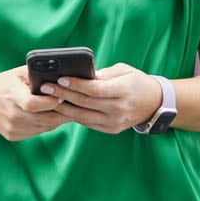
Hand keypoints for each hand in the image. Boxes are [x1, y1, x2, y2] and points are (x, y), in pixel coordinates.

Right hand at [0, 65, 73, 140]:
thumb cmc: (4, 84)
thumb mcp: (18, 73)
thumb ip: (38, 74)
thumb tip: (63, 74)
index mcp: (12, 96)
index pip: (33, 104)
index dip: (50, 102)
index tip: (62, 95)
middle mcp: (11, 115)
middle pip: (45, 119)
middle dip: (62, 112)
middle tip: (73, 104)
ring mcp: (12, 128)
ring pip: (45, 127)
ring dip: (58, 119)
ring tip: (65, 109)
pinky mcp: (13, 136)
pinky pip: (38, 131)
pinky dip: (46, 124)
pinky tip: (48, 115)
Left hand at [37, 63, 162, 134]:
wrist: (154, 104)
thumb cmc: (137, 82)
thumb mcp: (124, 71)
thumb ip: (105, 74)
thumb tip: (84, 75)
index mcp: (124, 91)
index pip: (96, 90)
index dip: (77, 85)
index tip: (60, 78)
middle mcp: (119, 109)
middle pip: (86, 103)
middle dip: (63, 94)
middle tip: (45, 87)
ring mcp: (114, 122)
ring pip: (83, 116)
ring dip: (63, 107)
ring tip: (47, 98)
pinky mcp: (110, 129)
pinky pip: (87, 123)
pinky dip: (72, 115)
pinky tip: (60, 108)